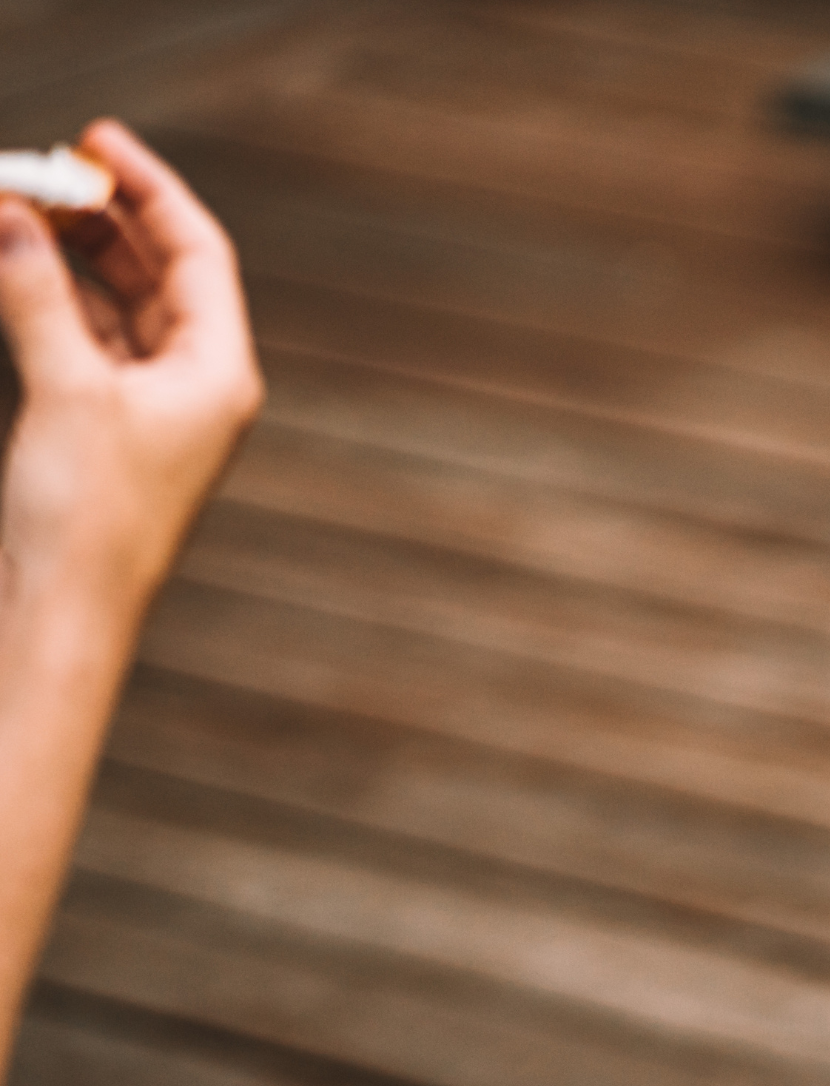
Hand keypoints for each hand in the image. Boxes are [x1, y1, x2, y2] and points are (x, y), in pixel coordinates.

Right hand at [0, 119, 261, 624]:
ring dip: (68, 255)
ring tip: (14, 203)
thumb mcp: (62, 388)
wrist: (63, 614)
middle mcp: (199, 386)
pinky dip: (49, 302)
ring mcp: (153, 411)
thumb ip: (36, 294)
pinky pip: (84, 343)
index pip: (197, 254)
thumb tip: (10, 213)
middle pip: (157, 274)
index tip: (99, 137)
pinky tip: (12, 266)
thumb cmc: (85, 516)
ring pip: (115, 307)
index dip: (151, 189)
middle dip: (100, 216)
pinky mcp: (105, 433)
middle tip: (37, 166)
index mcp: (220, 372)